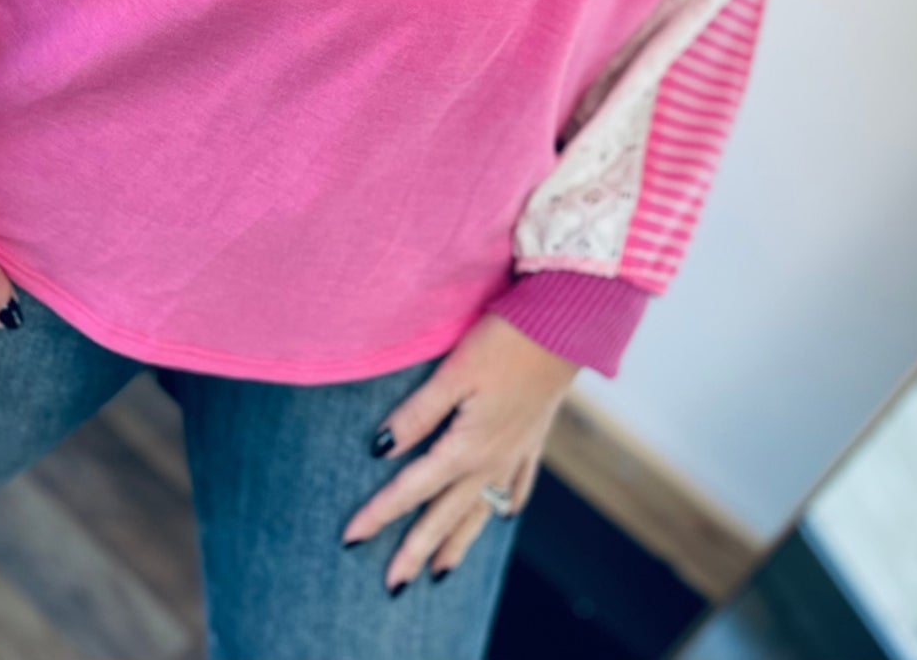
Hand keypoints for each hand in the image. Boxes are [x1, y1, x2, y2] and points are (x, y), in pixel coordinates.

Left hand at [340, 313, 578, 591]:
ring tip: (441, 571)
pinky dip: (505, 504)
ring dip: (459, 542)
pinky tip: (503, 514)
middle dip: (417, 549)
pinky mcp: (534, 438)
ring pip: (481, 510)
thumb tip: (380, 449)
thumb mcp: (454, 372)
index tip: (350, 538)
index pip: (413, 488)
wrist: (565, 330)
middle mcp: (491, 461)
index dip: (379, 513)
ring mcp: (516, 453)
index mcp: (467, 447)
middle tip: (393, 585)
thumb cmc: (505, 343)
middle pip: (446, 514)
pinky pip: (517, 485)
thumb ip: (417, 413)